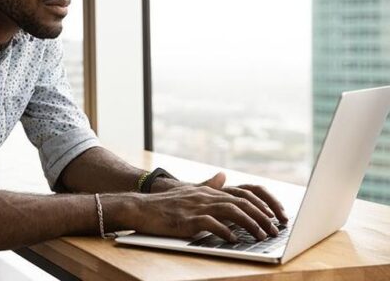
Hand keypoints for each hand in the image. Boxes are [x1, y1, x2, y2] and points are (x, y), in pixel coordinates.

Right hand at [151, 171, 287, 225]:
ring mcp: (196, 207)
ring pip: (231, 212)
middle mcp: (205, 197)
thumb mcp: (189, 190)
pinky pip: (211, 224)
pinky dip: (225, 232)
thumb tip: (222, 175)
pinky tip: (234, 240)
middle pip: (241, 203)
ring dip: (250, 225)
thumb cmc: (164, 203)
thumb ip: (208, 185)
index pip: (242, 194)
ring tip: (261, 236)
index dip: (261, 205)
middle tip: (274, 230)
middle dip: (262, 216)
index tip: (275, 217)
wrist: (140, 207)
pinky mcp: (187, 220)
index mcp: (208, 192)